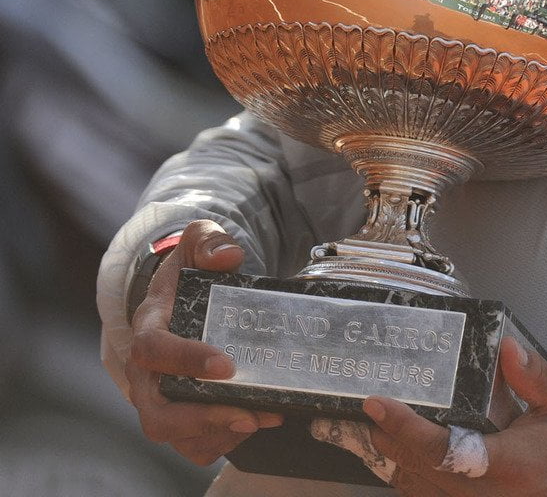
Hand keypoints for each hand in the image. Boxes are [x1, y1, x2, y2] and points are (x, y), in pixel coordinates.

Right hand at [124, 219, 284, 464]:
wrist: (182, 294)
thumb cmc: (189, 273)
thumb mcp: (197, 243)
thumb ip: (209, 241)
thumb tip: (227, 256)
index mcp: (149, 326)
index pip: (153, 349)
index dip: (184, 361)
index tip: (225, 366)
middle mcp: (146, 370)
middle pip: (156, 409)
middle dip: (200, 418)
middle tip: (245, 413)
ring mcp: (160, 395)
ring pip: (174, 432)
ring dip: (218, 433)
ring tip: (263, 417)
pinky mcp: (179, 412)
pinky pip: (191, 442)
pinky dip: (220, 441)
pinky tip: (255, 423)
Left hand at [323, 337, 546, 495]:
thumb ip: (534, 377)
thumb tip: (506, 346)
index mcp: (507, 463)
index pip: (445, 450)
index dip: (406, 428)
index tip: (379, 403)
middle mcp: (483, 493)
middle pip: (420, 469)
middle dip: (390, 438)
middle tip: (373, 409)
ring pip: (417, 488)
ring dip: (394, 458)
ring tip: (379, 426)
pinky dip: (409, 476)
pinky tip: (401, 453)